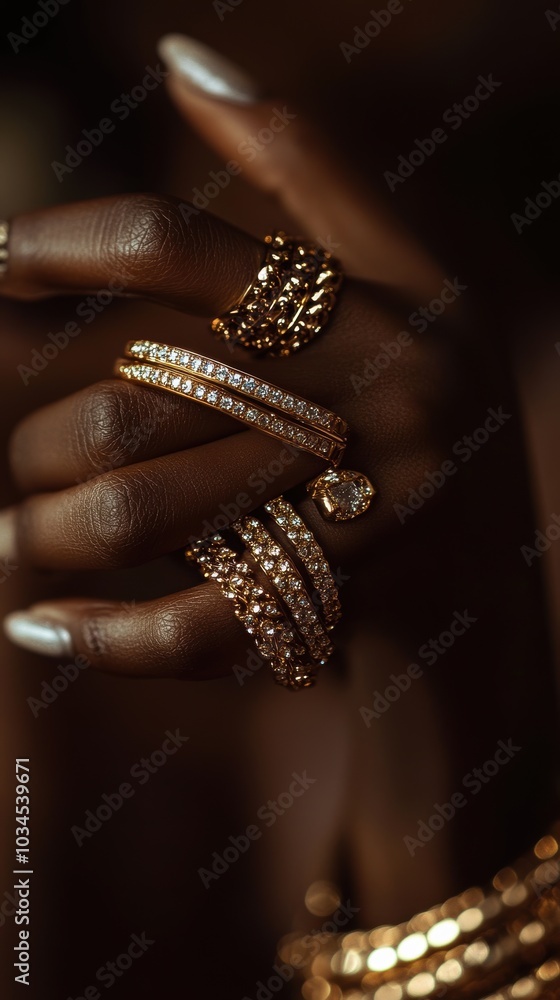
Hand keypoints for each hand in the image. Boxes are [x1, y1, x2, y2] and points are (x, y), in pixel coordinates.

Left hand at [0, 38, 538, 705]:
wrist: (500, 589)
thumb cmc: (434, 411)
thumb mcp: (406, 281)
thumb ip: (305, 171)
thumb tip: (187, 58)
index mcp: (374, 309)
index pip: (178, 252)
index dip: (59, 247)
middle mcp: (375, 401)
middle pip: (135, 401)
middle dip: (34, 444)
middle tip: (8, 468)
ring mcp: (364, 510)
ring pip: (142, 513)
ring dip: (45, 534)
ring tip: (14, 543)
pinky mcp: (347, 607)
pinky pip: (191, 628)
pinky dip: (99, 637)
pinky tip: (39, 629)